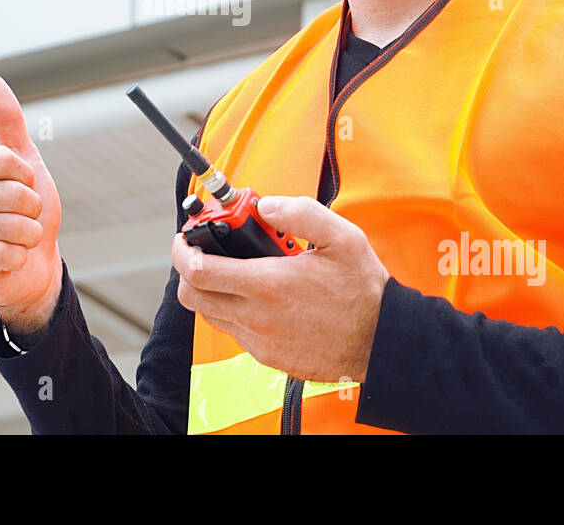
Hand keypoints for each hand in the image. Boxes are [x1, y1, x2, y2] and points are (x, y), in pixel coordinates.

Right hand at [0, 74, 62, 335]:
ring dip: (28, 233)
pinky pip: (0, 256)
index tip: (27, 183)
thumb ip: (7, 122)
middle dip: (32, 207)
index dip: (26, 175)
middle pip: (7, 194)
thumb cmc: (27, 209)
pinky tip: (12, 257)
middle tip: (29, 214)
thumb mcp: (25, 161)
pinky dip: (18, 257)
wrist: (34, 262)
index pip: (1, 159)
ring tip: (22, 236)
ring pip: (6, 227)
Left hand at [171, 195, 389, 382]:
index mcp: (268, 284)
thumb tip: (265, 205)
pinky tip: (258, 298)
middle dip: (188, 272)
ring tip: (235, 273)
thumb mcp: (341, 237)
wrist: (381, 342)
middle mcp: (257, 317)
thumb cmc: (362, 290)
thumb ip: (300, 212)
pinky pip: (235, 333)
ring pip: (210, 315)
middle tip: (204, 254)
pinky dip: (233, 312)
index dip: (181, 251)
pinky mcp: (268, 357)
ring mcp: (260, 341)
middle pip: (192, 296)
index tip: (184, 239)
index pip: (198, 271)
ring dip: (211, 292)